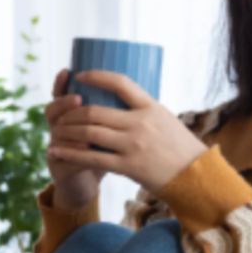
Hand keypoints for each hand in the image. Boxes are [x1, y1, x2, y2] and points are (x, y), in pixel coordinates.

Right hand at [45, 69, 105, 209]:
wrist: (84, 179)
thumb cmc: (103, 151)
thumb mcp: (107, 130)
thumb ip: (112, 112)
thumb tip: (131, 90)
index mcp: (68, 114)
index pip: (60, 93)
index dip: (61, 82)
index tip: (68, 71)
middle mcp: (57, 127)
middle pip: (54, 108)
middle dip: (66, 102)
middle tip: (78, 98)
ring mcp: (54, 144)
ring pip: (56, 131)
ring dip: (70, 128)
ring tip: (81, 126)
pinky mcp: (56, 163)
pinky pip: (61, 156)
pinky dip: (73, 153)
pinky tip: (82, 150)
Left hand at [48, 70, 206, 193]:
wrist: (195, 176)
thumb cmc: (179, 147)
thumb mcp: (165, 119)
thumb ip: (142, 110)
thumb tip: (119, 99)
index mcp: (150, 107)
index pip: (120, 83)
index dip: (97, 76)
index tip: (80, 76)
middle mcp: (140, 123)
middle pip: (95, 111)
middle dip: (72, 112)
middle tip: (60, 115)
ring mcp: (133, 145)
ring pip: (89, 133)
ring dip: (68, 131)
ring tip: (56, 132)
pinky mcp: (128, 166)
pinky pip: (92, 158)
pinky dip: (71, 154)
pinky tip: (57, 152)